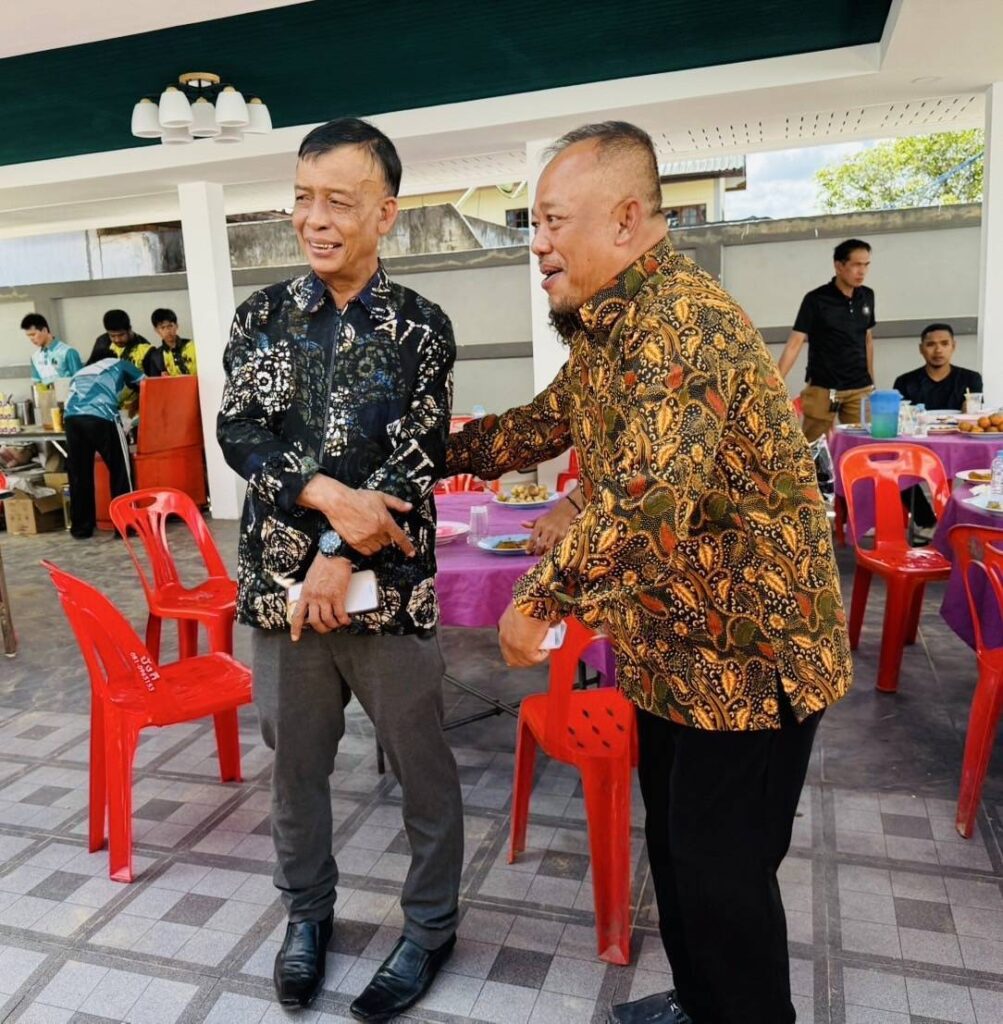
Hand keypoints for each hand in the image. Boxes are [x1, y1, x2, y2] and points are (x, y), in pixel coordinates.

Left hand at [289, 554, 352, 640]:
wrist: (334, 555)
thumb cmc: (323, 564)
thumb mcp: (310, 579)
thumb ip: (310, 592)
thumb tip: (314, 603)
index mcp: (305, 593)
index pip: (297, 615)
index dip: (296, 629)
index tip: (295, 638)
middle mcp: (313, 597)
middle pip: (314, 622)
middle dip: (321, 629)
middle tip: (326, 629)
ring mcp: (325, 598)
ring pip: (327, 620)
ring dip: (333, 625)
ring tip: (337, 624)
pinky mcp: (338, 596)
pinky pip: (340, 614)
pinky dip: (343, 620)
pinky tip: (346, 620)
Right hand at [299, 476, 415, 556]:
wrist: (339, 502)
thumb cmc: (359, 498)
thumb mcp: (380, 497)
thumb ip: (396, 503)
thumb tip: (409, 507)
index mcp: (385, 521)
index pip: (400, 537)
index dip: (407, 546)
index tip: (411, 553)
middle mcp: (377, 532)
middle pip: (387, 542)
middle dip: (385, 536)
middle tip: (377, 527)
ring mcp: (365, 538)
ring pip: (377, 548)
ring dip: (377, 543)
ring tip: (370, 532)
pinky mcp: (355, 543)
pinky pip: (367, 551)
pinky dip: (368, 547)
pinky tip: (364, 538)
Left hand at [499, 602, 550, 667]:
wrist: (532, 601)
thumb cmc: (530, 601)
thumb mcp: (523, 609)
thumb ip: (527, 617)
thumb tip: (539, 620)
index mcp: (503, 626)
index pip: (507, 645)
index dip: (517, 649)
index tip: (529, 646)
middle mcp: (505, 639)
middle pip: (512, 658)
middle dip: (525, 658)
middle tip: (538, 651)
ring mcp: (513, 647)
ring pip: (524, 661)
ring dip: (535, 657)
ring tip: (545, 648)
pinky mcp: (525, 652)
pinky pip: (535, 659)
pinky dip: (542, 655)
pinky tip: (547, 649)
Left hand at [522, 494, 578, 554]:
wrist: (563, 513)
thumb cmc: (548, 518)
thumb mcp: (539, 519)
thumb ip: (530, 524)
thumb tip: (521, 523)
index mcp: (540, 525)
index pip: (533, 539)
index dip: (529, 547)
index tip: (527, 552)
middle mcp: (547, 529)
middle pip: (540, 545)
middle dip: (537, 552)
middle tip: (535, 554)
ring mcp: (555, 533)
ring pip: (548, 547)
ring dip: (544, 552)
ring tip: (541, 553)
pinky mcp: (562, 536)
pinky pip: (555, 545)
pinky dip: (551, 547)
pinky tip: (548, 548)